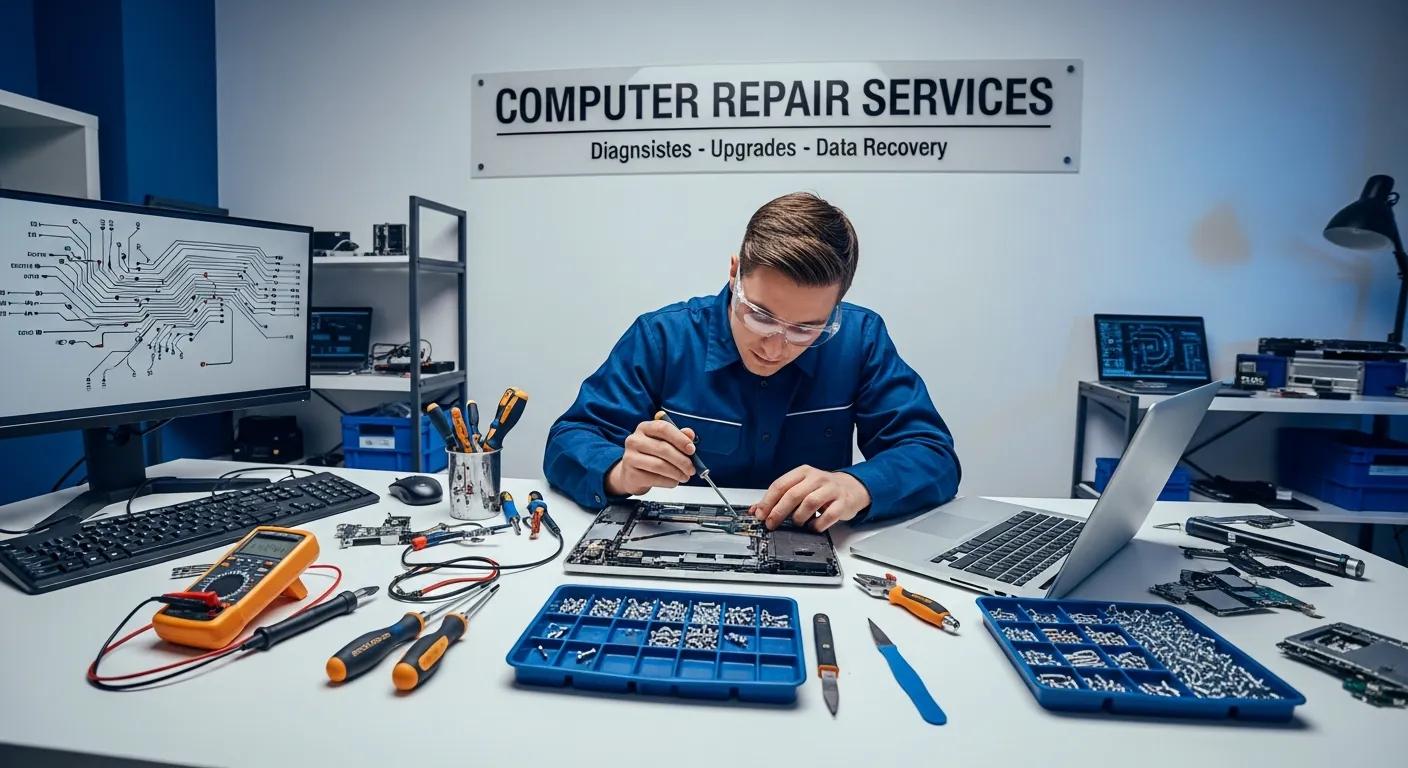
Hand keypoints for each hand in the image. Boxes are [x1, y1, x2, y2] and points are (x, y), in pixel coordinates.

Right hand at [604, 420, 697, 495]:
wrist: (633, 474)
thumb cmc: (651, 455)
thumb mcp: (665, 442)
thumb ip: (679, 436)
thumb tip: (690, 434)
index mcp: (644, 428)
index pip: (663, 428)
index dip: (680, 439)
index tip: (691, 449)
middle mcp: (634, 440)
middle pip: (663, 448)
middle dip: (682, 460)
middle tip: (691, 469)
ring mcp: (630, 457)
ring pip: (659, 465)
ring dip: (677, 473)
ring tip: (685, 476)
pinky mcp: (631, 474)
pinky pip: (655, 479)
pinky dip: (669, 482)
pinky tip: (673, 481)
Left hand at [751, 465, 870, 531]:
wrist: (851, 488)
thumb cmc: (822, 489)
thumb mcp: (800, 487)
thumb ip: (779, 498)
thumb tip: (755, 510)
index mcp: (803, 472)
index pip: (780, 485)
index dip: (767, 501)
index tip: (760, 514)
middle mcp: (817, 478)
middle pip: (793, 494)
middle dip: (778, 511)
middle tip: (771, 524)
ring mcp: (831, 490)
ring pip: (809, 503)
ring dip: (798, 517)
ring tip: (796, 523)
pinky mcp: (843, 503)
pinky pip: (828, 515)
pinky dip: (817, 524)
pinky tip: (813, 526)